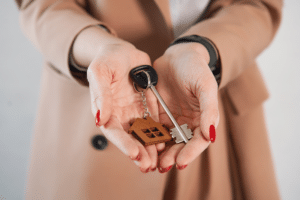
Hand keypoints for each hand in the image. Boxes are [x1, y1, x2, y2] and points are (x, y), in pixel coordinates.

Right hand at [87, 35, 163, 172]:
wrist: (122, 52)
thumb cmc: (106, 60)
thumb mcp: (100, 72)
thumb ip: (101, 94)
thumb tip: (100, 118)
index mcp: (106, 110)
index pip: (113, 132)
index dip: (123, 144)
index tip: (134, 154)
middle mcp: (120, 115)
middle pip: (129, 138)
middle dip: (139, 152)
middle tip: (148, 165)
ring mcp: (135, 113)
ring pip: (143, 134)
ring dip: (150, 148)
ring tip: (159, 162)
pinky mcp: (147, 108)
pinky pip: (154, 123)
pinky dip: (159, 134)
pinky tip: (167, 143)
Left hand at [153, 42, 219, 171]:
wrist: (178, 55)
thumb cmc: (196, 69)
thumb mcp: (205, 86)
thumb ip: (209, 110)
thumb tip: (211, 136)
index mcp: (203, 119)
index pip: (199, 141)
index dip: (190, 153)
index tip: (180, 163)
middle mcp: (188, 123)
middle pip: (181, 145)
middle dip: (173, 156)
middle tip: (162, 166)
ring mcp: (173, 120)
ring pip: (167, 140)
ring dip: (160, 153)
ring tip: (152, 162)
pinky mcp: (159, 115)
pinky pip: (153, 129)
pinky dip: (149, 138)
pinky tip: (142, 145)